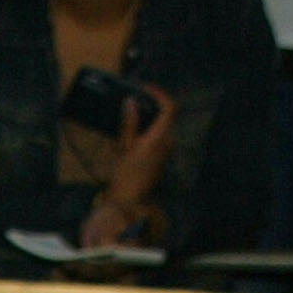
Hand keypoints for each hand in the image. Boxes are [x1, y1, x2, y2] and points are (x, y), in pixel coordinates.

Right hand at [81, 85, 174, 245]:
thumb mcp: (124, 147)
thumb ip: (129, 123)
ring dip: (147, 121)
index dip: (159, 95)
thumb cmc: (125, 176)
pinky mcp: (161, 160)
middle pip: (164, 116)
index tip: (145, 89)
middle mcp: (168, 142)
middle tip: (132, 103)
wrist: (130, 202)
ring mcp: (166, 152)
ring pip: (160, 128)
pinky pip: (157, 139)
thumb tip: (131, 101)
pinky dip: (147, 133)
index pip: (169, 107)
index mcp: (161, 137)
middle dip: (150, 108)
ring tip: (128, 120)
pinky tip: (130, 137)